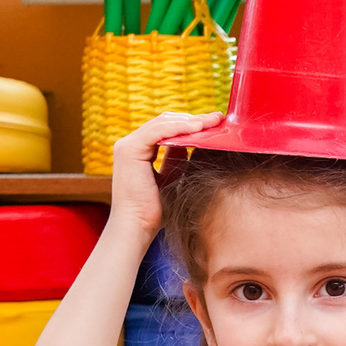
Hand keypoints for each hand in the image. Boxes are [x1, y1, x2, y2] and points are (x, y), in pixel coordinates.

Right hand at [109, 110, 226, 238]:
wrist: (138, 226)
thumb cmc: (155, 210)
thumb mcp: (171, 178)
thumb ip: (177, 159)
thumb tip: (192, 143)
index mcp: (139, 150)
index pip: (166, 128)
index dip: (191, 124)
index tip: (215, 124)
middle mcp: (130, 144)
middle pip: (165, 121)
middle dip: (193, 119)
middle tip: (218, 119)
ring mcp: (127, 146)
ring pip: (163, 123)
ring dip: (190, 121)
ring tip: (213, 121)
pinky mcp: (129, 150)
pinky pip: (158, 131)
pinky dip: (179, 127)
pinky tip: (198, 128)